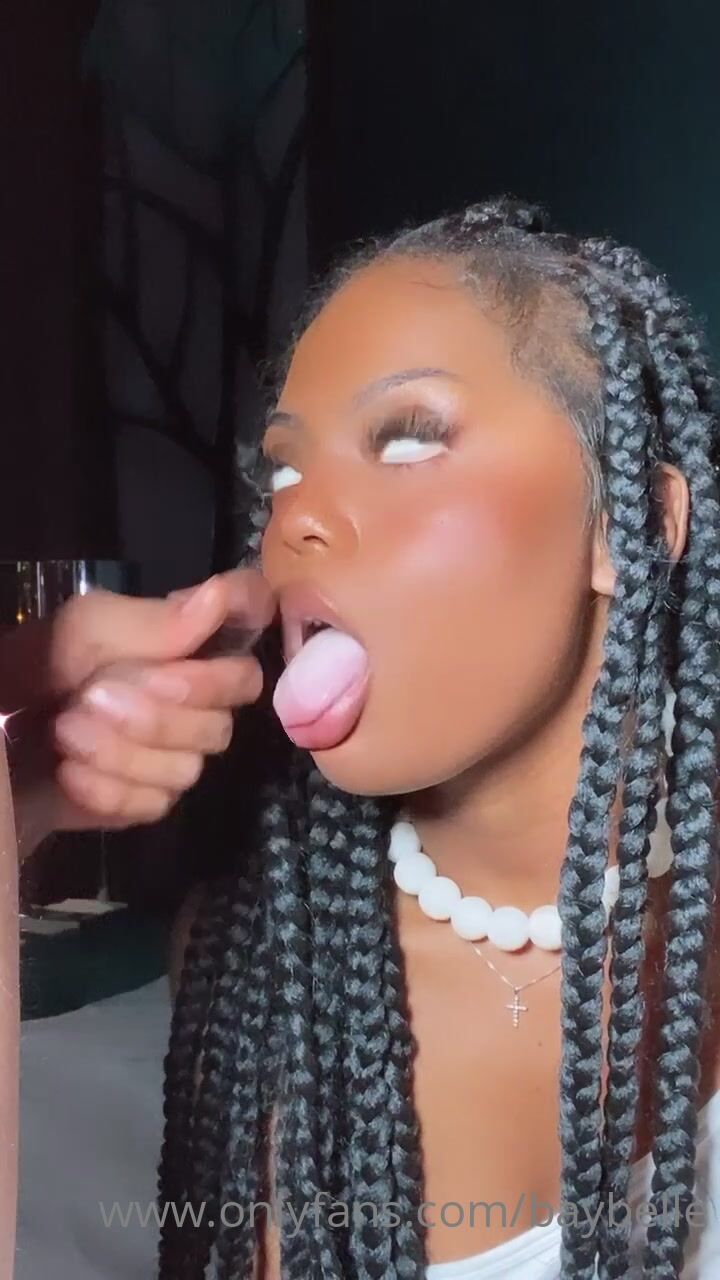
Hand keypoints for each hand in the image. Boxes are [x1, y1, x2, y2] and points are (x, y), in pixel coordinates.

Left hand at [4, 570, 274, 853]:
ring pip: (190, 765)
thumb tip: (217, 596)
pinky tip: (69, 771)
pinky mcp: (152, 800)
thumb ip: (152, 622)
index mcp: (189, 638)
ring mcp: (180, 752)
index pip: (253, 612)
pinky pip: (155, 802)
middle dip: (158, 709)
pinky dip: (105, 788)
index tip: (196, 644)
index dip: (245, 618)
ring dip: (120, 750)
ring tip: (65, 731)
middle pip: (227, 709)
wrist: (0, 730)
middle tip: (92, 695)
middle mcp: (201, 694)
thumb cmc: (40, 666)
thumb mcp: (84, 630)